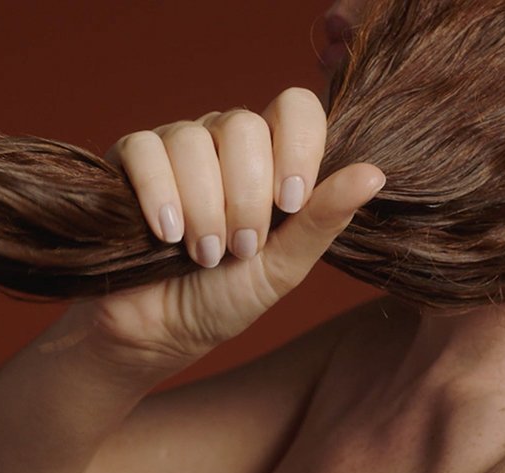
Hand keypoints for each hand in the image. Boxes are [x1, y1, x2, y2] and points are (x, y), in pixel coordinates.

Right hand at [65, 88, 384, 371]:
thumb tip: (374, 174)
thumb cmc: (222, 300)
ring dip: (203, 208)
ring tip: (204, 253)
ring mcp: (176, 146)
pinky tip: (166, 235)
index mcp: (270, 158)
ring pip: (192, 141)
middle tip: (240, 249)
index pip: (295, 107)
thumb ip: (323, 220)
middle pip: (243, 126)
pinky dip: (159, 195)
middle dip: (245, 198)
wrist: (157, 333)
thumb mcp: (283, 268)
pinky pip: (145, 150)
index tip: (289, 203)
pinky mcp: (130, 159)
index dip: (296, 147)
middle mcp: (224, 141)